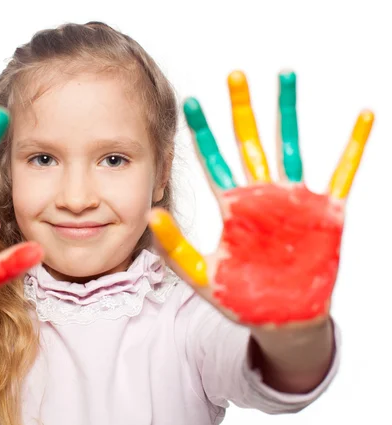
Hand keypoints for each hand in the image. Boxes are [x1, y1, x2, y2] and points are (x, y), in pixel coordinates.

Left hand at [149, 70, 372, 327]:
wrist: (281, 319)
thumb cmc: (242, 297)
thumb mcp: (202, 273)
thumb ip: (176, 247)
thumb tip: (150, 216)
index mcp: (233, 207)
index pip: (214, 161)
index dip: (202, 133)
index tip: (190, 103)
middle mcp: (262, 196)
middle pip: (249, 142)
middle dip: (241, 109)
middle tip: (234, 75)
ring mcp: (294, 200)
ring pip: (290, 146)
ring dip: (288, 112)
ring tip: (284, 76)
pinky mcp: (325, 212)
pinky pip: (343, 172)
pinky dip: (353, 146)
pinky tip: (363, 116)